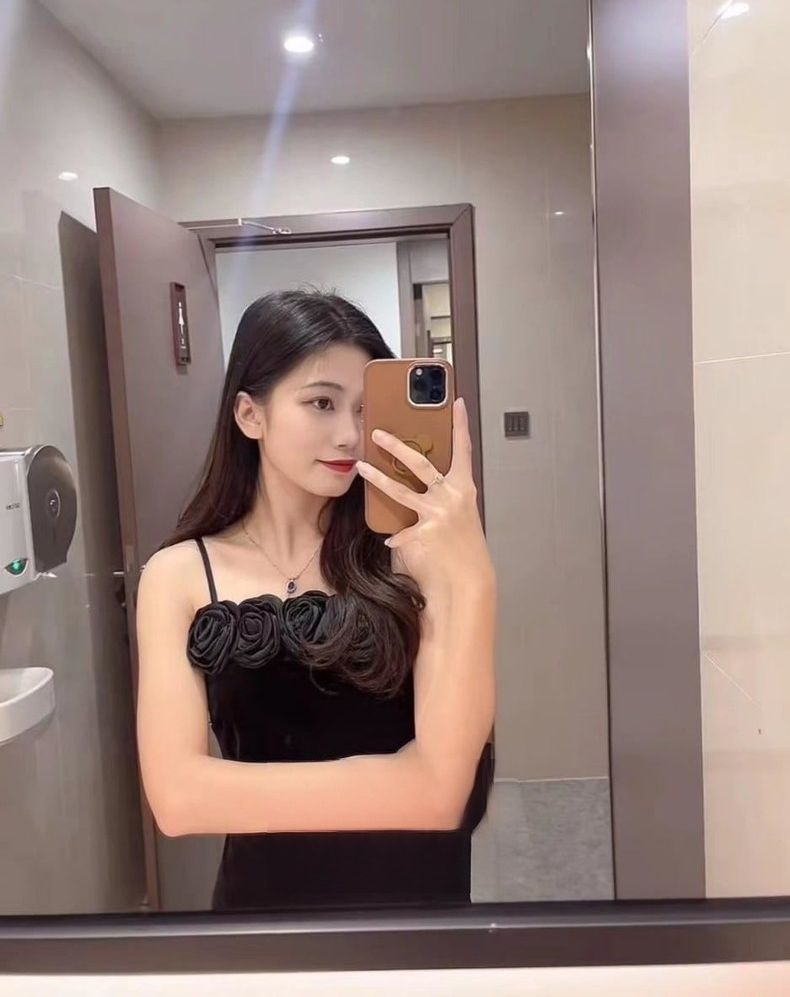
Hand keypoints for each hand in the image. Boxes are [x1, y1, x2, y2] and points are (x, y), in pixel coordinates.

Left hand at [356, 397, 495, 600]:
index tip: (454, 401)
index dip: (459, 424)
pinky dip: (397, 539)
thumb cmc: (463, 550)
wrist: (466, 582)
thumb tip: (418, 486)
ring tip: (361, 465)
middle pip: (419, 462)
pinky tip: (396, 544)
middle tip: (377, 432)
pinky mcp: (420, 533)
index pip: (463, 450)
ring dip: (376, 477)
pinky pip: (399, 531)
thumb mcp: (458, 516)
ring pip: (398, 490)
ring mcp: (435, 514)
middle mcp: (451, 497)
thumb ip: (440, 498)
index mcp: (464, 490)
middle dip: (396, 445)